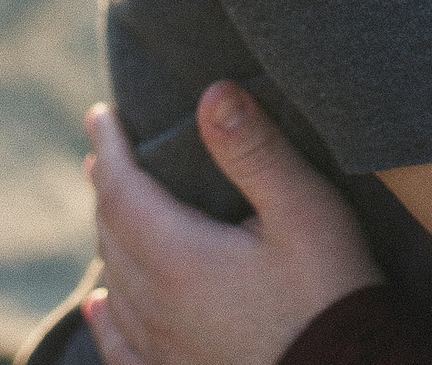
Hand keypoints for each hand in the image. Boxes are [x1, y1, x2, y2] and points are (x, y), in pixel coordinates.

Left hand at [85, 85, 383, 364]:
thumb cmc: (332, 293)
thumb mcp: (304, 209)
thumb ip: (255, 150)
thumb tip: (213, 92)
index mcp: (179, 259)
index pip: (121, 191)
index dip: (108, 149)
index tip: (101, 114)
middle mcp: (158, 306)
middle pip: (112, 234)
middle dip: (107, 186)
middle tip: (107, 152)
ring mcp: (165, 349)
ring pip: (116, 283)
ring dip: (110, 237)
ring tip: (112, 206)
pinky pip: (122, 346)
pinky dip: (106, 317)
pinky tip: (98, 306)